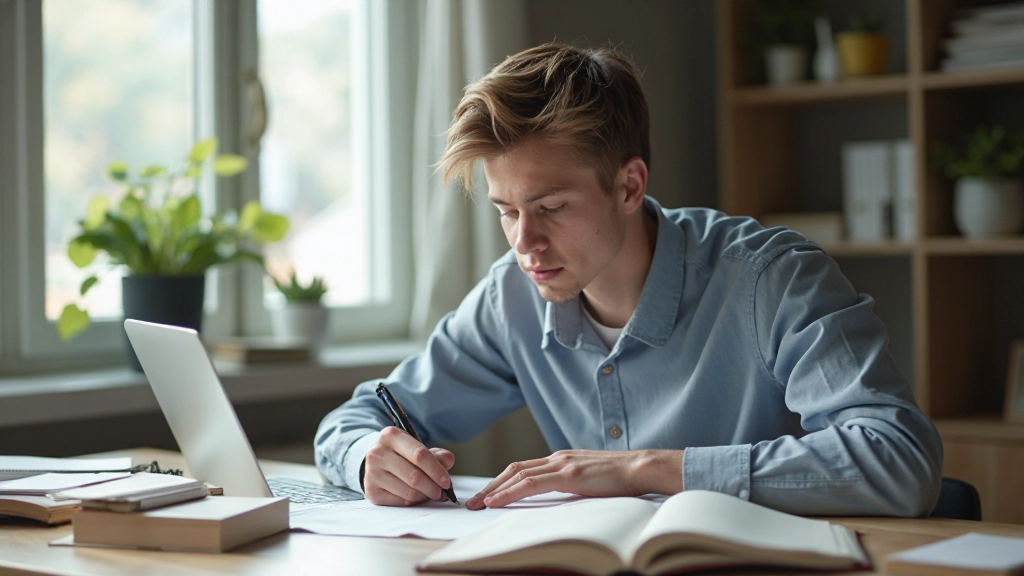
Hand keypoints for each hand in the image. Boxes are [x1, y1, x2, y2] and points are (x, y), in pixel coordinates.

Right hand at [362, 426, 455, 505]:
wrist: (378, 462)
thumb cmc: (402, 455)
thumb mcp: (418, 448)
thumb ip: (437, 455)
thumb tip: (448, 460)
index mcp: (391, 436)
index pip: (419, 455)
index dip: (436, 470)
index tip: (447, 481)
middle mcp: (377, 453)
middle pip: (414, 477)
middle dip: (433, 487)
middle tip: (441, 492)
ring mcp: (372, 473)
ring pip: (408, 492)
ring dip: (424, 496)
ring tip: (429, 492)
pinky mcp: (371, 491)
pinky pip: (400, 502)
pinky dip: (412, 502)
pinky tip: (415, 495)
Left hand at [465, 449, 683, 509]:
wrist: (642, 468)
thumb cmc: (621, 478)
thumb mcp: (590, 479)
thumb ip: (571, 483)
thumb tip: (557, 499)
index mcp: (562, 458)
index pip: (523, 467)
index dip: (501, 481)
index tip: (487, 495)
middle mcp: (558, 457)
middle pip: (514, 469)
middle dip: (491, 486)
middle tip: (473, 502)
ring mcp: (562, 464)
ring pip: (518, 475)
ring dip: (494, 490)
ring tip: (478, 504)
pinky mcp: (569, 474)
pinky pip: (531, 484)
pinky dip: (510, 492)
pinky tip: (497, 501)